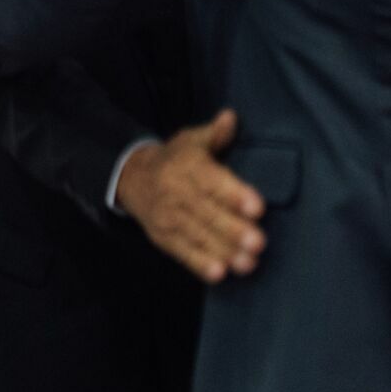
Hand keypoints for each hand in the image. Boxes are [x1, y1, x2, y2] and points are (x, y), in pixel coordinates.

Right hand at [115, 110, 265, 283]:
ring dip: (223, 252)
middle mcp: (175, 192)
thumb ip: (214, 133)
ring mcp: (168, 217)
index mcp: (186, 165)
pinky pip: (182, 252)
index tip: (257, 207)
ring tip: (248, 264)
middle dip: (233, 229)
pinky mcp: (163, 238)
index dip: (234, 194)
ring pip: (197, 236)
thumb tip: (230, 117)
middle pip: (206, 213)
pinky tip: (219, 274)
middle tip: (259, 242)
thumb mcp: (191, 140)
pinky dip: (199, 264)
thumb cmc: (175, 159)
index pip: (211, 180)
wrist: (132, 178)